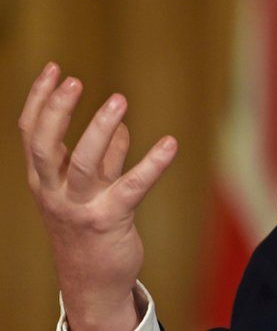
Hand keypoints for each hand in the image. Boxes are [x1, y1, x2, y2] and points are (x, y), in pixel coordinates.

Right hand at [18, 62, 177, 330]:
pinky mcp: (110, 220)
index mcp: (44, 180)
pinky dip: (152, 163)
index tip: (54, 68)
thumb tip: (120, 129)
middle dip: (57, 112)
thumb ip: (104, 159)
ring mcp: (80, 207)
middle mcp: (54, 192)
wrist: (93, 282)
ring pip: (84, 164)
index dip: (39, 100)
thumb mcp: (91, 190)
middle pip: (45, 146)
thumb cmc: (91, 229)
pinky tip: (170, 143)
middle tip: (74, 80)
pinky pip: (131, 186)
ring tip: (119, 100)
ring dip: (100, 129)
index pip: (31, 134)